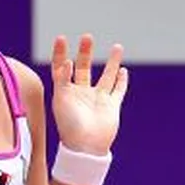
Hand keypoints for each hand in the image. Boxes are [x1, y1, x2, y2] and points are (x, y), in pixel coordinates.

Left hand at [50, 34, 128, 156]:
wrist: (86, 147)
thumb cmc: (69, 126)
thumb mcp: (61, 100)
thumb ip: (62, 79)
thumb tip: (68, 61)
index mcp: (65, 92)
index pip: (61, 68)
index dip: (60, 53)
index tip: (62, 39)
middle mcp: (81, 94)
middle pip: (84, 68)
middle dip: (86, 52)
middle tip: (88, 37)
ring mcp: (98, 100)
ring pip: (106, 76)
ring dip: (112, 62)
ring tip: (117, 46)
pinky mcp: (112, 107)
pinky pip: (118, 91)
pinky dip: (122, 81)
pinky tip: (123, 70)